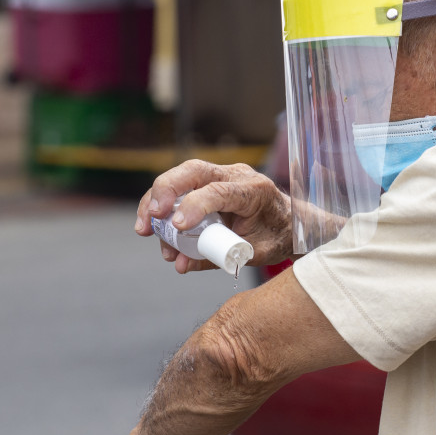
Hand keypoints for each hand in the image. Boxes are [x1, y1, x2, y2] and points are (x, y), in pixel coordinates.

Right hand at [135, 160, 292, 272]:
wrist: (290, 225)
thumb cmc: (276, 237)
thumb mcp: (254, 253)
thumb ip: (218, 256)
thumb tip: (180, 263)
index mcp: (255, 190)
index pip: (221, 191)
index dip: (195, 206)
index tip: (177, 226)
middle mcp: (236, 176)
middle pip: (193, 171)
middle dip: (165, 191)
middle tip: (151, 218)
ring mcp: (221, 177)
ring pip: (181, 177)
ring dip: (157, 201)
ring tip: (145, 231)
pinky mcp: (208, 184)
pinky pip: (181, 189)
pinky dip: (164, 207)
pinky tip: (155, 230)